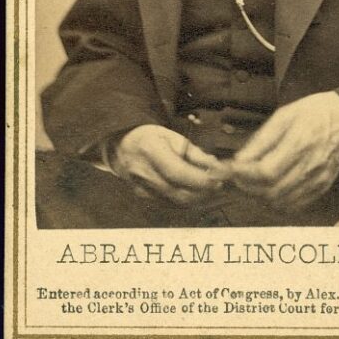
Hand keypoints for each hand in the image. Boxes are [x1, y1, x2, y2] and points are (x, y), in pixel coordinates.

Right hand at [110, 124, 227, 205]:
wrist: (120, 147)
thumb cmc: (149, 137)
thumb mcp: (171, 135)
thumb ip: (193, 152)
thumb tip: (215, 165)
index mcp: (150, 150)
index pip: (177, 172)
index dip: (199, 179)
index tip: (217, 179)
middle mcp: (143, 173)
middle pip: (178, 193)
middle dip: (203, 192)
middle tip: (219, 184)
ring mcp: (141, 188)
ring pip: (176, 202)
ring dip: (197, 198)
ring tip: (211, 187)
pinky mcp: (144, 197)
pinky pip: (170, 203)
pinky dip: (186, 199)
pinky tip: (196, 191)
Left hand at [226, 93, 338, 210]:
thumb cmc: (314, 112)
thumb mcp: (284, 114)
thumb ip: (261, 139)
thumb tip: (239, 160)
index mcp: (300, 142)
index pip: (266, 171)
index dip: (243, 175)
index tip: (230, 169)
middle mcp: (310, 165)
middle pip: (271, 191)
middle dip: (247, 187)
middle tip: (236, 177)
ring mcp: (318, 180)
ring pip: (281, 203)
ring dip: (259, 197)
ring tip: (250, 183)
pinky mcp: (322, 187)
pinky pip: (294, 206)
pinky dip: (276, 202)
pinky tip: (269, 188)